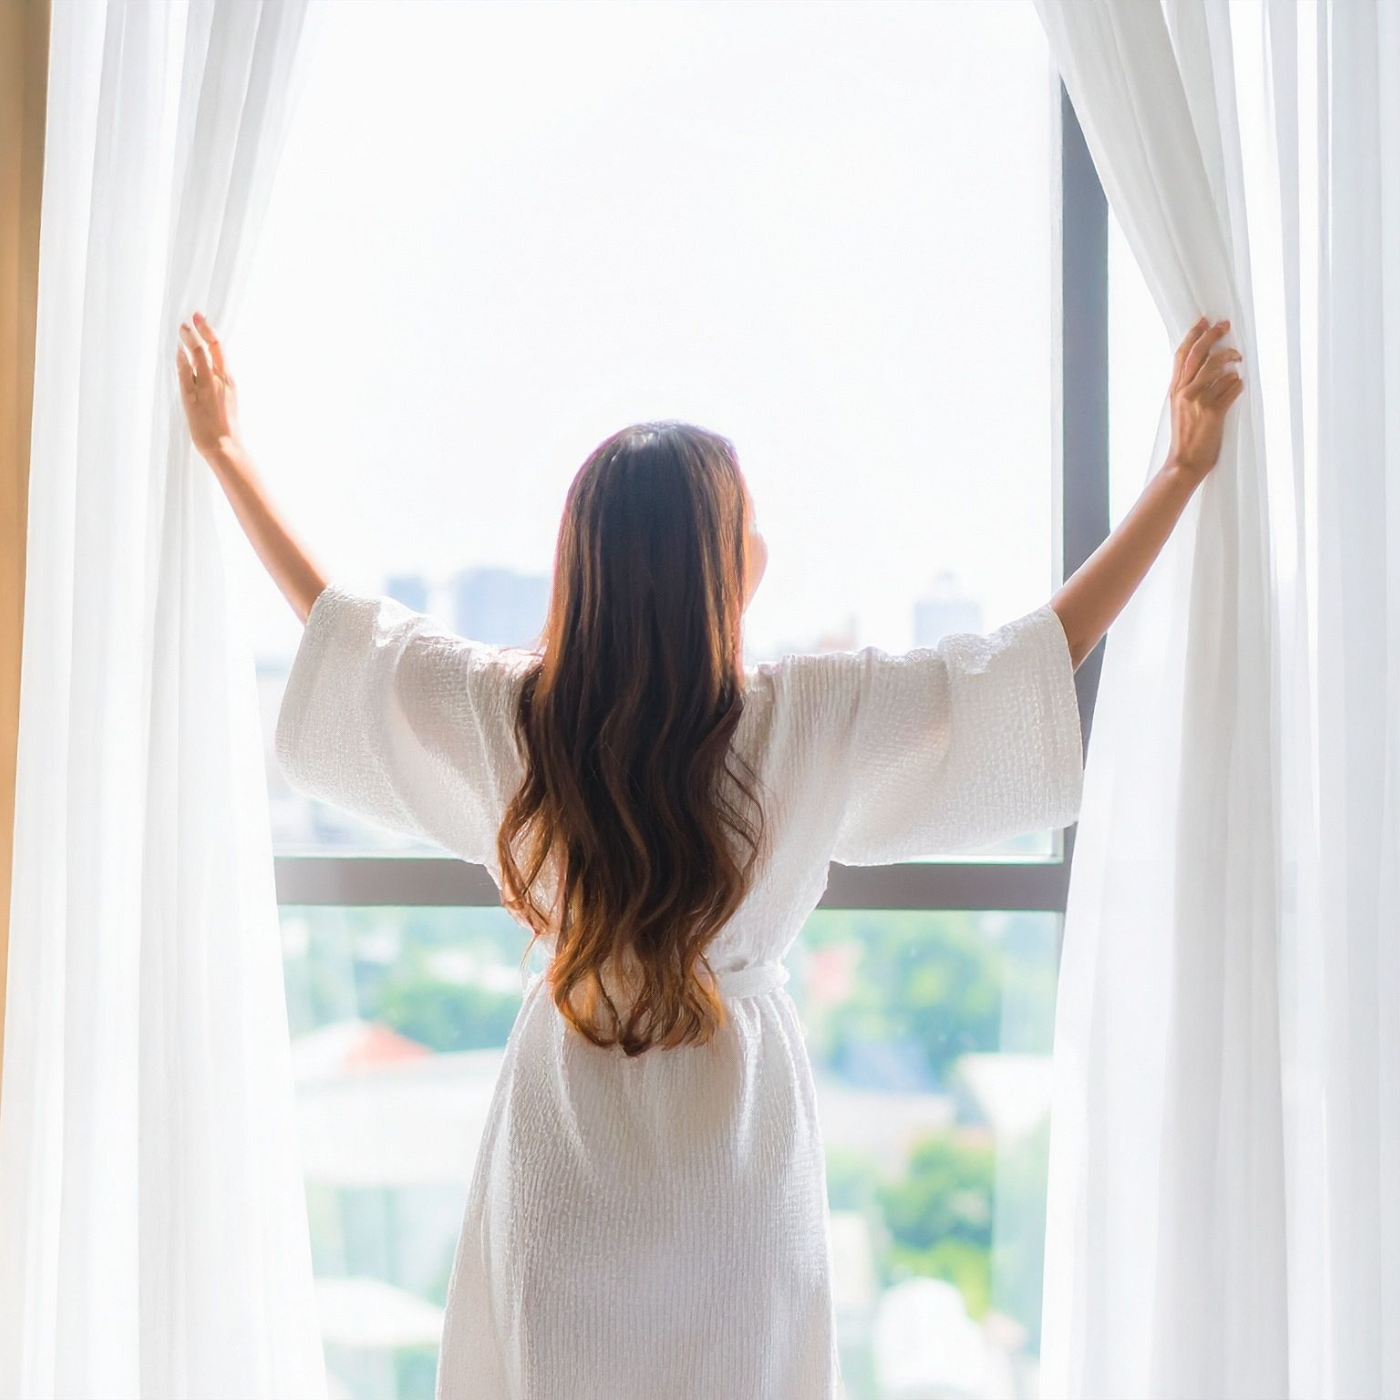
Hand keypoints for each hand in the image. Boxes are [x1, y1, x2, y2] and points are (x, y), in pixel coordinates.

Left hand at [175, 311, 240, 461]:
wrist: (224, 444)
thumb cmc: (225, 424)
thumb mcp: (227, 398)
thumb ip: (217, 380)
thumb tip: (202, 363)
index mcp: (229, 380)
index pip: (220, 349)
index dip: (209, 331)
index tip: (201, 318)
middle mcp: (218, 380)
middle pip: (208, 347)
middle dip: (198, 329)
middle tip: (189, 318)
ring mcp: (205, 386)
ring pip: (196, 355)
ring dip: (187, 339)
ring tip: (182, 329)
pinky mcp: (192, 395)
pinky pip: (184, 372)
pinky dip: (180, 359)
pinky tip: (177, 351)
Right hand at [1166, 316, 1243, 479]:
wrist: (1184, 462)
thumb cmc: (1186, 436)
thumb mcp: (1182, 409)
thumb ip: (1191, 389)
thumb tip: (1216, 370)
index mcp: (1175, 390)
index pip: (1182, 355)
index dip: (1193, 335)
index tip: (1204, 320)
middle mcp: (1184, 392)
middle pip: (1197, 354)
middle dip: (1213, 335)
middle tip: (1225, 325)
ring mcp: (1197, 401)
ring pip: (1215, 367)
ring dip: (1230, 357)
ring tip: (1238, 358)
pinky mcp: (1212, 412)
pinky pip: (1230, 389)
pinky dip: (1237, 384)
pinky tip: (1239, 383)